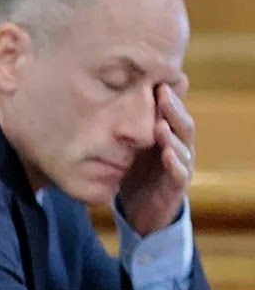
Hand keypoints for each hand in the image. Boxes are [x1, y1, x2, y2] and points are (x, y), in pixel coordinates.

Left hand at [118, 78, 194, 235]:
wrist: (142, 210)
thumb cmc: (137, 174)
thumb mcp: (130, 148)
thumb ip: (125, 128)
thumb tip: (106, 101)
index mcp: (168, 136)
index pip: (172, 112)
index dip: (169, 96)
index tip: (155, 79)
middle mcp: (179, 148)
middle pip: (182, 124)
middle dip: (173, 108)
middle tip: (162, 92)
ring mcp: (181, 166)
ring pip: (183, 147)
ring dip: (173, 134)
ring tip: (162, 123)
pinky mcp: (177, 187)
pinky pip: (180, 173)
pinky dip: (175, 163)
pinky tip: (167, 154)